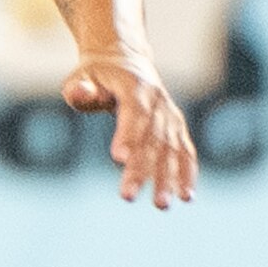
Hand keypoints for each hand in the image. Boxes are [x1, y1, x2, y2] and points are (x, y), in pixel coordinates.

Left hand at [63, 51, 197, 208]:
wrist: (125, 61)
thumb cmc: (96, 75)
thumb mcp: (81, 77)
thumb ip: (80, 89)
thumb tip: (80, 93)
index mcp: (135, 87)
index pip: (134, 112)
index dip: (129, 134)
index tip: (120, 158)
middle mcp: (158, 102)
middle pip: (152, 138)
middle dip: (141, 168)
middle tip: (128, 196)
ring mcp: (170, 115)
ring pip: (170, 149)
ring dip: (168, 178)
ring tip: (162, 205)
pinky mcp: (176, 128)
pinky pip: (185, 151)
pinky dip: (187, 173)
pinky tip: (186, 197)